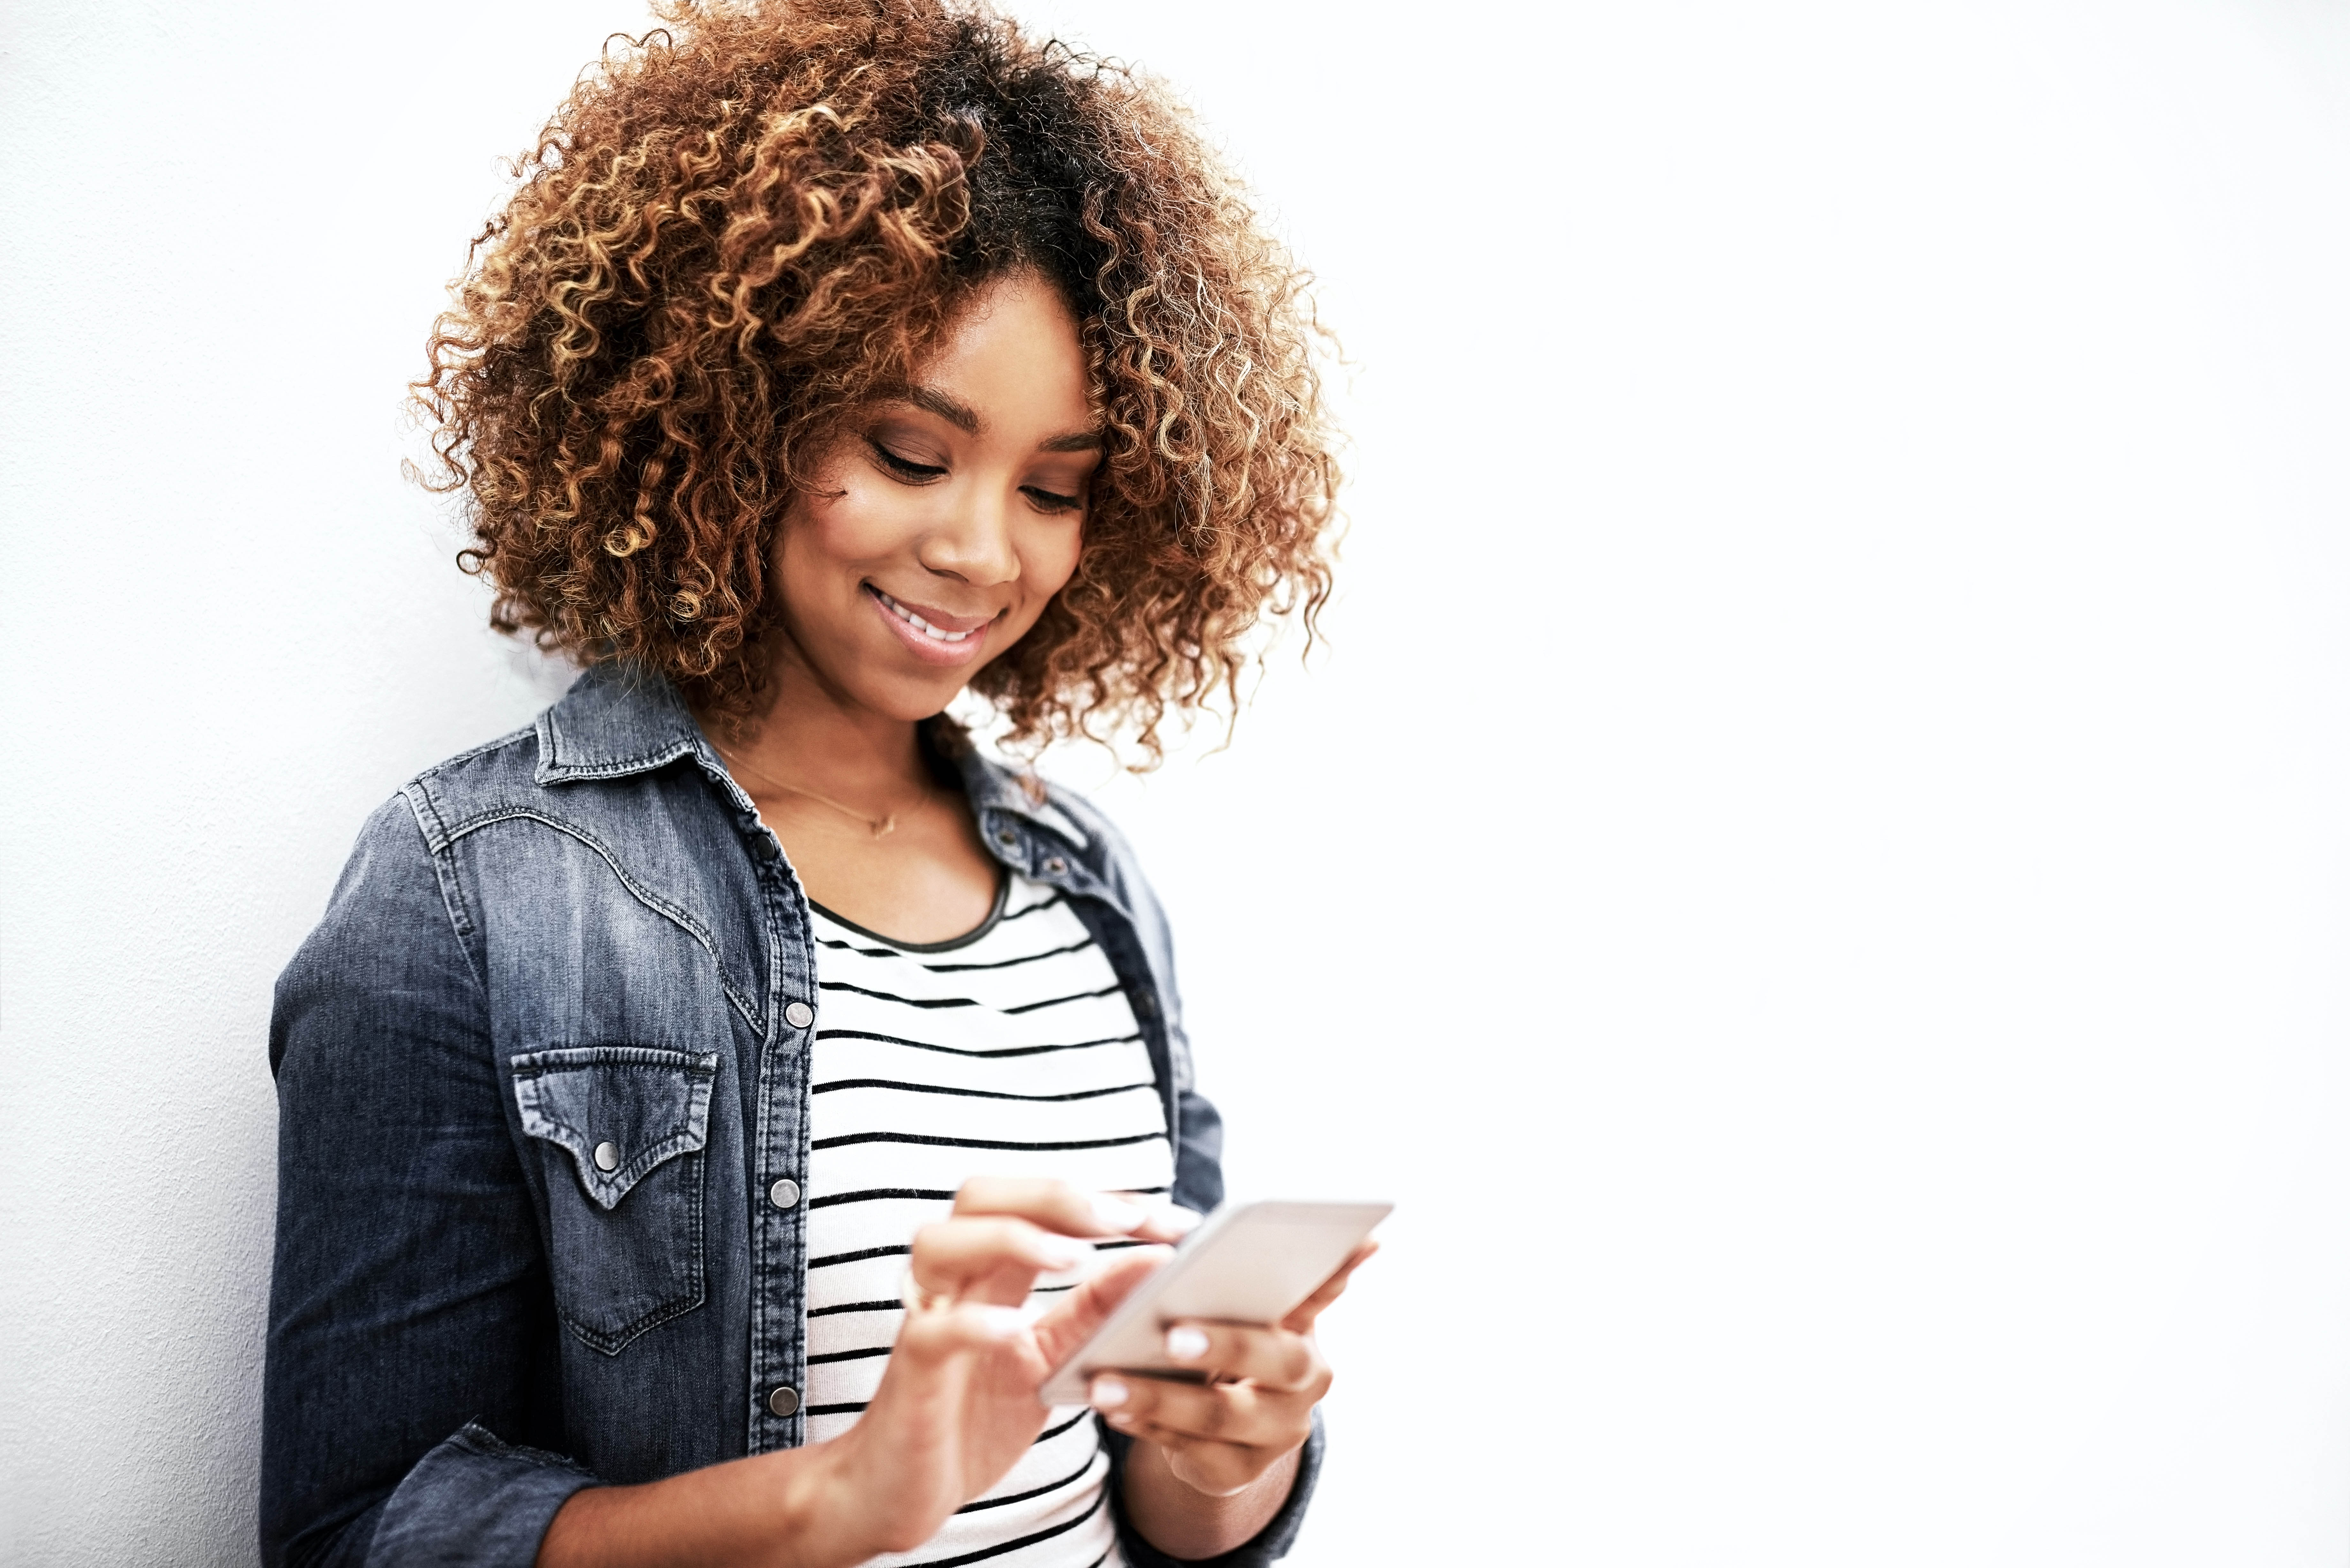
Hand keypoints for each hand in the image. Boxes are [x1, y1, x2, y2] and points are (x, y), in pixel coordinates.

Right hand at [818, 1178, 1192, 1555]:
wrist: (905, 1491)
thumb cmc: (975, 1419)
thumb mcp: (1053, 1360)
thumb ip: (1097, 1310)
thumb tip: (1158, 1258)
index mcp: (990, 1273)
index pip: (1039, 1203)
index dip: (1106, 1199)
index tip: (1175, 1220)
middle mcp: (954, 1283)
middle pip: (981, 1196)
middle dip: (1055, 1196)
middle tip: (1123, 1219)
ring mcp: (926, 1321)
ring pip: (941, 1243)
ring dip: (1012, 1240)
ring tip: (1074, 1259)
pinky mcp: (912, 1372)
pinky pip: (933, 1331)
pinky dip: (975, 1322)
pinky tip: (1017, 1328)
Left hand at [1091, 1241, 1375, 1500]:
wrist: (1212, 1428)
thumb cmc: (1218, 1342)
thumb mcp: (1234, 1306)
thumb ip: (1248, 1272)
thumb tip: (1265, 1238)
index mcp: (1303, 1322)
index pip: (1325, 1287)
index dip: (1335, 1271)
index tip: (1345, 1242)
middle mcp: (1306, 1378)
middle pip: (1278, 1360)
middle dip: (1225, 1345)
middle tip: (1172, 1334)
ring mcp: (1278, 1430)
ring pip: (1222, 1415)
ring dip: (1159, 1399)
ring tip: (1106, 1385)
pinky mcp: (1240, 1470)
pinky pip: (1192, 1452)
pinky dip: (1149, 1429)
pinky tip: (1115, 1412)